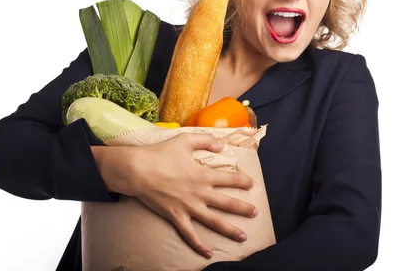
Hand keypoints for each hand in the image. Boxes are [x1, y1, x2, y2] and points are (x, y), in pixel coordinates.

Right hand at [130, 133, 257, 258]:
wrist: (139, 170)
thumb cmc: (160, 154)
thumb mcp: (184, 140)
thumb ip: (205, 140)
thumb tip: (221, 146)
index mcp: (204, 175)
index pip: (230, 179)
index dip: (243, 181)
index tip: (251, 184)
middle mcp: (200, 193)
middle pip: (228, 203)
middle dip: (244, 209)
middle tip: (255, 212)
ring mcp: (189, 207)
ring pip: (215, 222)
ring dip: (231, 230)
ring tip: (243, 236)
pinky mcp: (176, 217)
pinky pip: (190, 234)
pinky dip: (200, 245)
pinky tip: (209, 253)